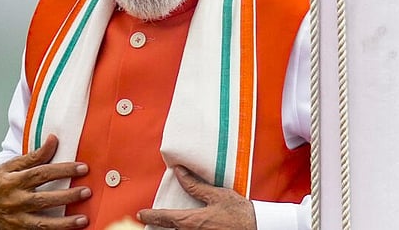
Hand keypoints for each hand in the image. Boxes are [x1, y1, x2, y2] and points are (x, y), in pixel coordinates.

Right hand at [0, 134, 90, 228]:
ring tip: (83, 219)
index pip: (42, 174)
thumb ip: (34, 155)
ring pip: (41, 223)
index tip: (83, 168)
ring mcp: (15, 219)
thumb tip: (53, 139)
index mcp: (14, 181)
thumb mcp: (11, 166)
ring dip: (63, 223)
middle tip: (87, 192)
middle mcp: (15, 200)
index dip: (63, 170)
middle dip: (67, 196)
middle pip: (43, 199)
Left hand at [137, 165, 255, 229]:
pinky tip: (185, 226)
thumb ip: (195, 186)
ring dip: (172, 227)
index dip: (151, 215)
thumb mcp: (217, 195)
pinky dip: (183, 229)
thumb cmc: (239, 213)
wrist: (256, 227)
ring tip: (165, 223)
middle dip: (158, 224)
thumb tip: (180, 174)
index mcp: (192, 221)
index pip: (165, 218)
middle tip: (149, 219)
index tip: (142, 213)